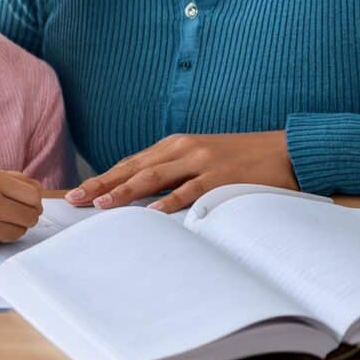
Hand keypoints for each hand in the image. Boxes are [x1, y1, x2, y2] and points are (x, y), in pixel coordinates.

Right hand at [0, 167, 42, 248]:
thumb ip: (7, 180)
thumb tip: (35, 192)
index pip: (33, 192)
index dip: (33, 196)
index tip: (27, 197)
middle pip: (32, 213)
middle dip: (28, 212)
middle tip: (17, 209)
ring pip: (21, 230)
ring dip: (16, 225)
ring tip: (1, 217)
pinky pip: (3, 240)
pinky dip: (1, 234)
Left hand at [65, 131, 297, 212]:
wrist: (285, 151)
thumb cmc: (241, 160)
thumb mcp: (202, 160)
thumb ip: (174, 174)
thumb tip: (141, 198)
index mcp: (175, 146)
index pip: (130, 163)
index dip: (102, 178)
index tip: (76, 193)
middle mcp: (183, 149)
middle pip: (133, 168)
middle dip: (101, 184)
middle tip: (73, 200)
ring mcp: (202, 161)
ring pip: (154, 177)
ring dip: (125, 191)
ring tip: (100, 204)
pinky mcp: (221, 177)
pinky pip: (189, 191)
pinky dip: (168, 202)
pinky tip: (149, 213)